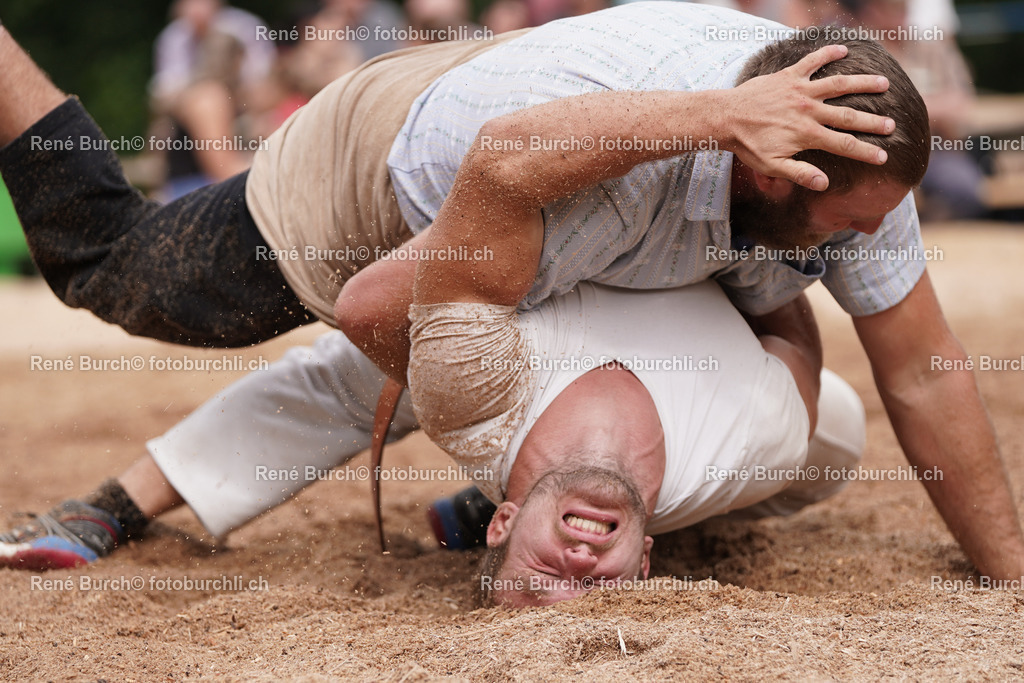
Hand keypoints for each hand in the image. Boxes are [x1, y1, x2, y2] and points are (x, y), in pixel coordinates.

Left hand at [726, 45, 895, 190]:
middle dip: (872, 122)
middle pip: (848, 116)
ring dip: (862, 83)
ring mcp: (800, 91)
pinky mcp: (788, 76)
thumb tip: (824, 184)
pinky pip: (812, 61)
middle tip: (892, 125)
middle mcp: (808, 111)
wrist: (725, 118)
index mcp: (807, 134)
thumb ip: (799, 174)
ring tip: (883, 83)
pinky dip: (828, 53)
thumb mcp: (771, 167)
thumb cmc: (748, 145)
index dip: (865, 151)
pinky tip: (844, 48)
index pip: (843, 145)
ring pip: (839, 84)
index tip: (883, 156)